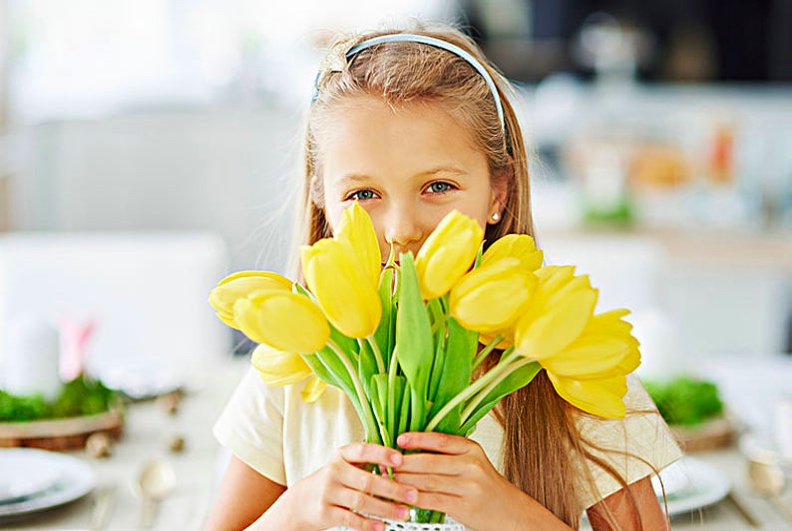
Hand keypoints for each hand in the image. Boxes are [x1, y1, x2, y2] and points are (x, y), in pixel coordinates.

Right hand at [276, 442, 418, 530]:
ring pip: (362, 501)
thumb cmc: (333, 481)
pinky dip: (368, 524)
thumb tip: (400, 468)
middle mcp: (334, 471)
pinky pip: (351, 519)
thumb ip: (367, 465)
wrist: (301, 502)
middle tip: (413, 495)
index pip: (363, 451)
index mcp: (342, 455)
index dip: (382, 454)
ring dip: (386, 508)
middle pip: (367, 480)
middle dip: (393, 489)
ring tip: (404, 513)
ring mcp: (329, 493)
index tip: (401, 460)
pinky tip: (383, 526)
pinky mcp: (326, 513)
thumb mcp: (344, 465)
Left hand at [393, 432, 533, 530]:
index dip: (417, 439)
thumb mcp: (472, 461)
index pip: (440, 440)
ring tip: (388, 480)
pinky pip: (433, 500)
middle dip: (403, 464)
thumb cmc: (485, 486)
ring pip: (428, 482)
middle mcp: (471, 465)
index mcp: (471, 449)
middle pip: (429, 462)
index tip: (398, 439)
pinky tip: (402, 497)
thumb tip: (410, 449)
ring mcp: (469, 486)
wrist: (509, 511)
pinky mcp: (464, 506)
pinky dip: (414, 499)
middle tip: (386, 463)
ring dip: (404, 481)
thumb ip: (448, 454)